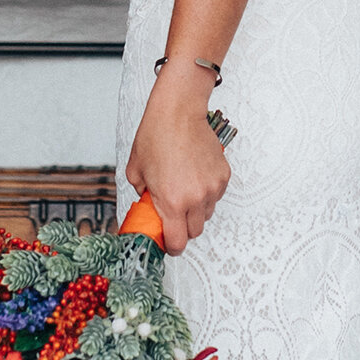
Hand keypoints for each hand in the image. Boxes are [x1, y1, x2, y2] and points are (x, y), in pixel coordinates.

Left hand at [126, 73, 230, 249]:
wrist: (178, 112)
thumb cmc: (155, 136)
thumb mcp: (136, 171)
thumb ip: (142, 196)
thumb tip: (148, 206)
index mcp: (172, 201)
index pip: (178, 242)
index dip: (172, 247)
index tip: (169, 244)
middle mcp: (195, 198)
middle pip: (195, 231)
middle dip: (183, 227)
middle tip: (173, 214)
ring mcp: (212, 187)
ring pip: (207, 214)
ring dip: (196, 210)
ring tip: (184, 189)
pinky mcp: (223, 175)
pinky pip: (216, 195)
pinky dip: (206, 192)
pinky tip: (194, 176)